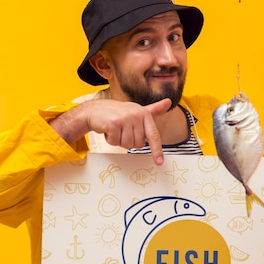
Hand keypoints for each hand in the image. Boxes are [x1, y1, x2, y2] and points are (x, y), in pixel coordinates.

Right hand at [50, 97, 171, 164]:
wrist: (94, 110)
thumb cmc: (117, 112)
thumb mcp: (136, 110)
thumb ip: (153, 109)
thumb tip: (169, 102)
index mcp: (144, 113)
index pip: (153, 135)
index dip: (157, 150)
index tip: (159, 162)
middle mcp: (136, 114)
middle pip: (139, 144)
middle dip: (129, 141)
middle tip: (122, 131)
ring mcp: (125, 118)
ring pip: (127, 145)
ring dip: (119, 141)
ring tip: (115, 130)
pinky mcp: (113, 123)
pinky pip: (116, 142)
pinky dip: (111, 140)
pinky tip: (108, 130)